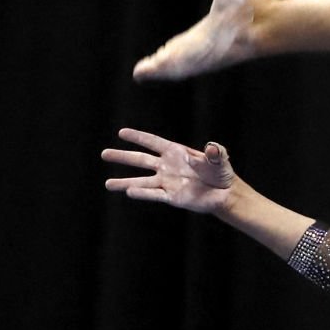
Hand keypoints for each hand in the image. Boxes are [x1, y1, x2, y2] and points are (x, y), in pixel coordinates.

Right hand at [102, 128, 237, 214]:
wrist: (225, 194)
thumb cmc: (222, 172)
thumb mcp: (220, 159)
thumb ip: (215, 152)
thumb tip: (211, 148)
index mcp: (175, 152)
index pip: (152, 142)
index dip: (138, 137)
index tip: (122, 133)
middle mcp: (167, 166)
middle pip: (140, 160)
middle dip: (123, 157)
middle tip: (104, 154)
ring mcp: (167, 182)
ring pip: (142, 181)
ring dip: (125, 182)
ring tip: (108, 184)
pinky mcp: (172, 196)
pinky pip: (154, 195)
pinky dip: (143, 194)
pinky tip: (129, 192)